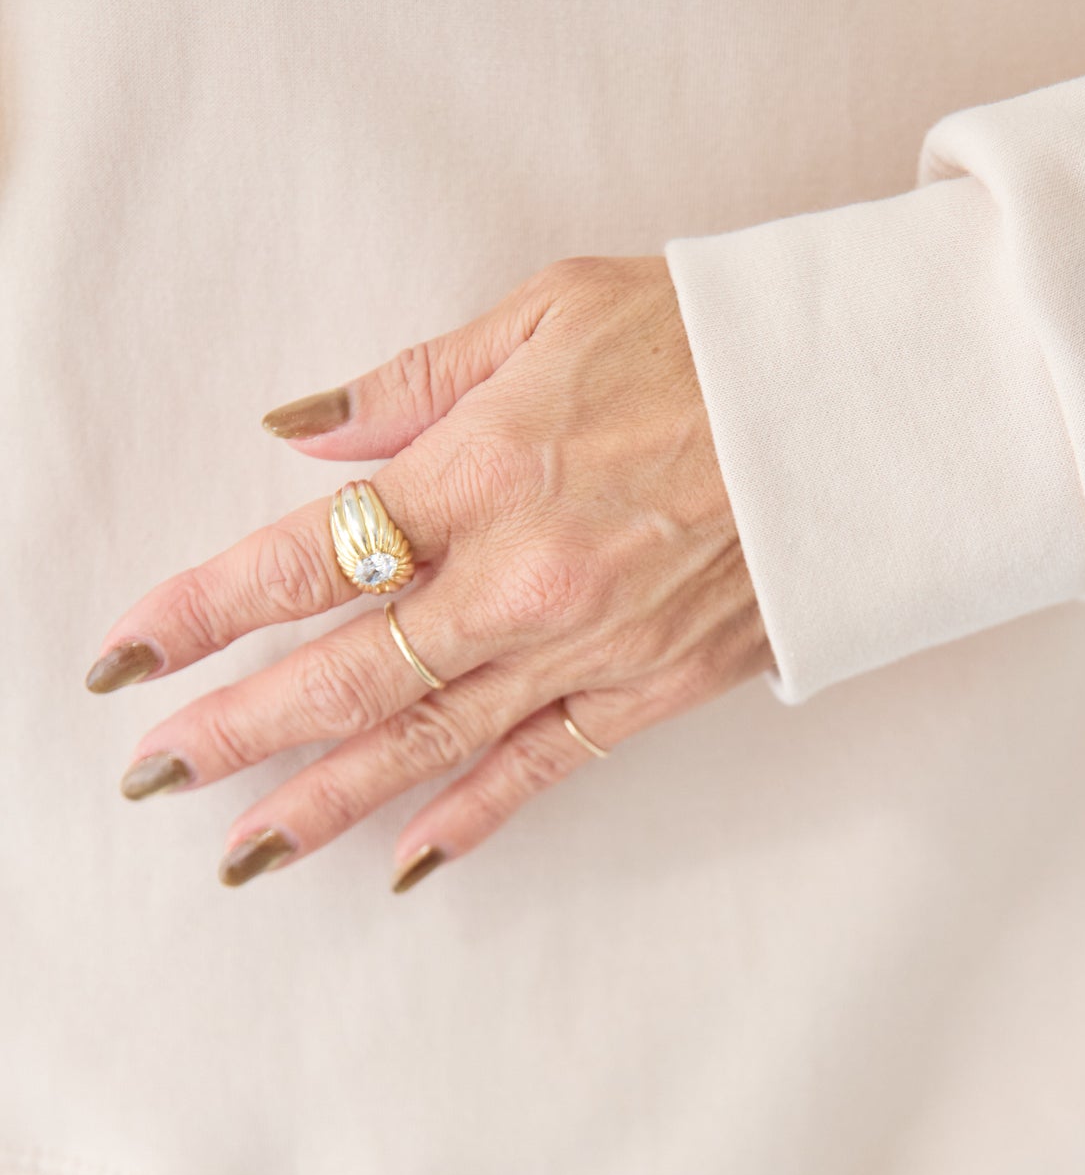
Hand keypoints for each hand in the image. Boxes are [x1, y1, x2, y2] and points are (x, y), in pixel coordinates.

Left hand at [86, 255, 771, 889]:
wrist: (866, 404)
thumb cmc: (710, 340)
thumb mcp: (547, 314)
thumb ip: (408, 383)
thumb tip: (298, 433)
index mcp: (480, 472)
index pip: (303, 559)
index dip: (200, 612)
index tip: (127, 656)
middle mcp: (519, 580)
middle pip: (345, 675)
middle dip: (236, 731)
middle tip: (156, 773)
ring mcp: (586, 647)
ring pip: (426, 744)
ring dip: (322, 799)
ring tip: (242, 850)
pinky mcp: (650, 688)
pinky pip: (542, 768)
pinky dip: (470, 818)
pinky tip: (404, 861)